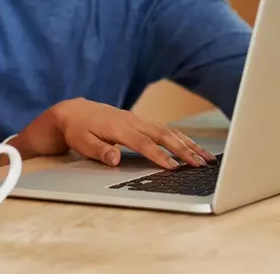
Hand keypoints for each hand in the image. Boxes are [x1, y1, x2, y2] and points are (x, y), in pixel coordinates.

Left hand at [14, 98, 215, 169]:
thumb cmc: (76, 130)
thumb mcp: (82, 142)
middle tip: (200, 164)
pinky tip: (192, 146)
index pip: (143, 143)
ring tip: (206, 156)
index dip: (158, 155)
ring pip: (168, 130)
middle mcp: (132, 121)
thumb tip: (115, 159)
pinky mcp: (140, 122)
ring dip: (188, 143)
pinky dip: (180, 138)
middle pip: (162, 135)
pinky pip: (164, 129)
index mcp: (119, 127)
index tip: (173, 167)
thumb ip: (99, 151)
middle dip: (183, 149)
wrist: (73, 112)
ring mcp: (137, 120)